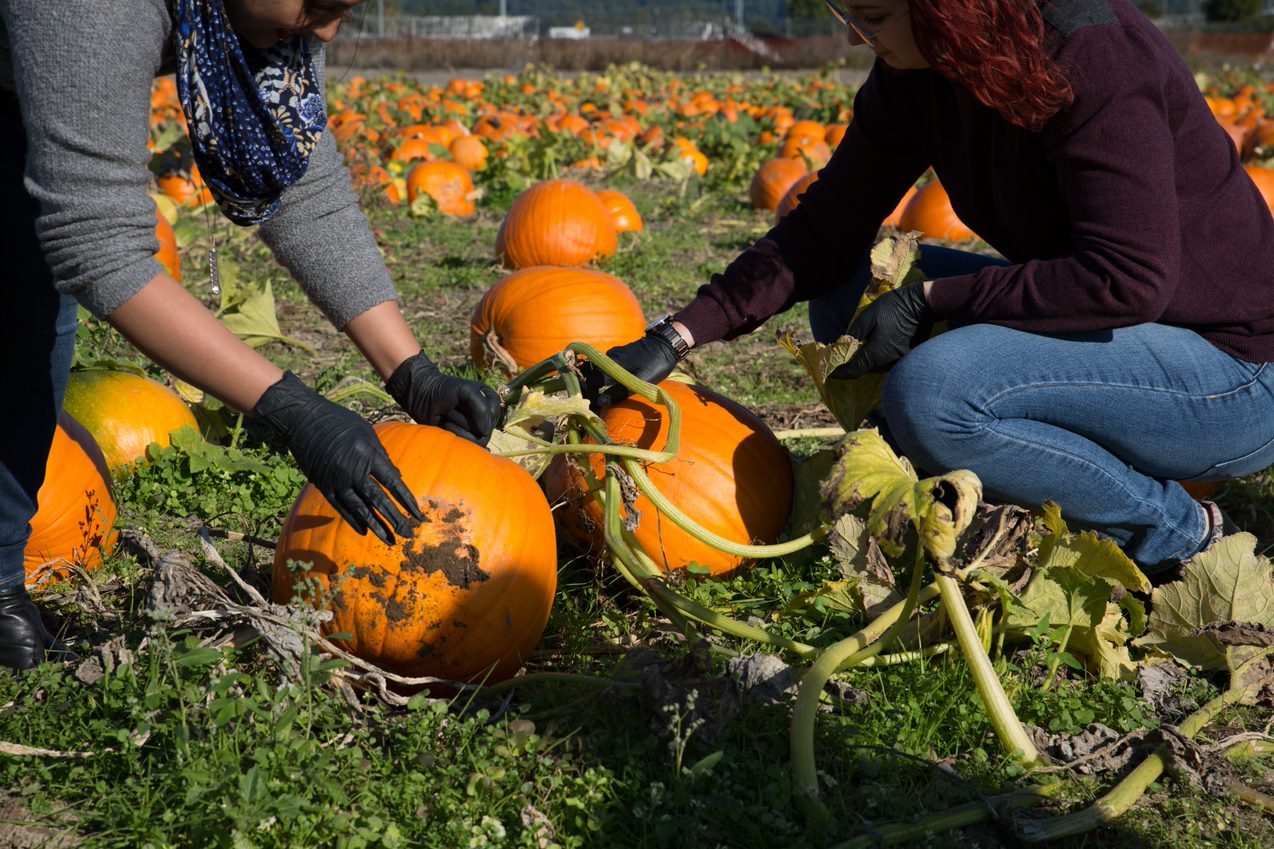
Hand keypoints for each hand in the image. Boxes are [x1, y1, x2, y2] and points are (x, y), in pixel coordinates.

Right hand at [254, 372, 421, 543]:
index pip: (392, 482)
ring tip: (390, 540)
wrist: (303, 420)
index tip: (418, 514)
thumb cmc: (339, 421)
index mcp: (367, 454)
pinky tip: (365, 532)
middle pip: (378, 499)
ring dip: (376, 526)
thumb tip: (398, 477)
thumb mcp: (367, 432)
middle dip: (395, 518)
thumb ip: (382, 455)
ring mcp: (336, 480)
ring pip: (360, 508)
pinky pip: (340, 507)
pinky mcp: (323, 485)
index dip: (406, 500)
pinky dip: (353, 520)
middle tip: (409, 534)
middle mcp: (353, 470)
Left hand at [386, 352, 501, 445]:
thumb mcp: (466, 391)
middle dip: (465, 419)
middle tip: (451, 408)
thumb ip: (482, 408)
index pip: (492, 415)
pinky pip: (467, 446)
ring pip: (476, 440)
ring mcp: (473, 429)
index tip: (463, 400)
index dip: (477, 411)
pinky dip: (455, 435)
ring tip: (447, 416)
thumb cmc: (444, 389)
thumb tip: (485, 432)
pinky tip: (446, 425)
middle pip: (485, 430)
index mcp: (490, 402)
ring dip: (458, 427)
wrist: (421, 395)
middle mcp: (485, 417)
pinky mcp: (461, 438)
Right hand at [580, 334, 679, 409]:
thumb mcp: (638, 381)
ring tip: (593, 397)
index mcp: (611, 365)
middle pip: (589, 374)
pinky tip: (604, 386)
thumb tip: (599, 402)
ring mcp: (613, 355)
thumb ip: (618, 392)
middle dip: (585, 388)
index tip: (582, 404)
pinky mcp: (619, 355)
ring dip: (593, 382)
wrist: (666, 343)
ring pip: (596, 370)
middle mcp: (608, 358)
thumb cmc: (655, 364)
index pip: (589, 381)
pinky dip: (601, 376)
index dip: (584, 392)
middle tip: (586, 402)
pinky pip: (604, 366)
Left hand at [831, 284, 934, 380]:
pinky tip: (875, 345)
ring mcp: (898, 361)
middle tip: (841, 356)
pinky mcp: (906, 357)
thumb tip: (841, 346)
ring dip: (865, 361)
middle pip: (864, 369)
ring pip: (875, 366)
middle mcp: (887, 363)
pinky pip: (886, 362)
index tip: (829, 370)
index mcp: (875, 354)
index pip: (853, 371)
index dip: (839, 373)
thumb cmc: (893, 308)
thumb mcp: (867, 317)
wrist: (922, 304)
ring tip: (857, 349)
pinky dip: (877, 357)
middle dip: (851, 365)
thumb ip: (853, 333)